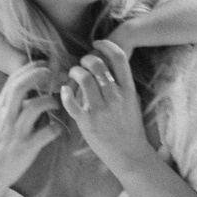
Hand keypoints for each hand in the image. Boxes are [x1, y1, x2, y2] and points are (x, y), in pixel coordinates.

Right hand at [0, 61, 60, 187]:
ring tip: (56, 103)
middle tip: (52, 73)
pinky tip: (58, 128)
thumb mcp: (0, 120)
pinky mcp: (26, 148)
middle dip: (38, 75)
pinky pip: (46, 133)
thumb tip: (30, 89)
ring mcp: (16, 133)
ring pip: (35, 107)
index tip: (42, 63)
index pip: (13, 80)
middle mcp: (6, 117)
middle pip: (20, 87)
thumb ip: (12, 104)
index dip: (29, 68)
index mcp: (0, 108)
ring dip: (50, 101)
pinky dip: (56, 128)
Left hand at [61, 40, 150, 166]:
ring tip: (73, 75)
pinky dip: (65, 94)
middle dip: (86, 59)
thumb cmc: (130, 126)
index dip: (106, 45)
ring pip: (83, 79)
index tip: (96, 43)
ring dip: (74, 73)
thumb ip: (121, 83)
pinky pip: (71, 103)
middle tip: (82, 63)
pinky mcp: (87, 122)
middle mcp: (115, 96)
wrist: (130, 153)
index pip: (119, 58)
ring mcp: (101, 109)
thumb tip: (108, 66)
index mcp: (127, 89)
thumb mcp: (132, 101)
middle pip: (97, 64)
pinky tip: (64, 91)